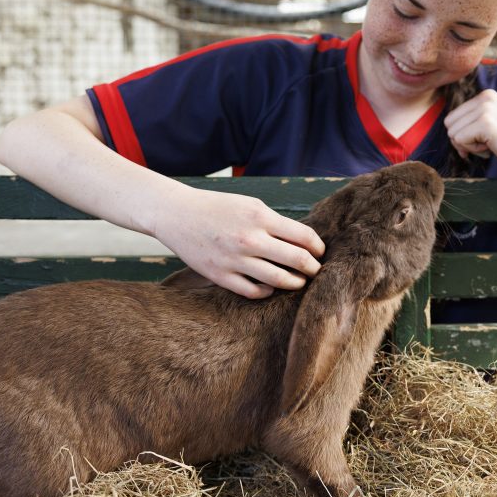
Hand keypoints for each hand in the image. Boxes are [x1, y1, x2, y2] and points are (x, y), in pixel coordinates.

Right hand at [153, 187, 324, 298]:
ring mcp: (235, 260)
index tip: (320, 252)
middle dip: (313, 268)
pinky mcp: (221, 276)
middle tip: (316, 270)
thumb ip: (275, 223)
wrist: (177, 214)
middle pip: (297, 260)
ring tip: (299, 281)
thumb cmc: (218, 207)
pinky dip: (268, 290)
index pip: (304, 237)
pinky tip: (271, 285)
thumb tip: (304, 242)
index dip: (318, 247)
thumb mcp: (250, 205)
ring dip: (295, 283)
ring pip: (279, 280)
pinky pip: (254, 291)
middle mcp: (250, 239)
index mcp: (260, 217)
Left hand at [443, 89, 496, 177]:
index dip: (462, 135)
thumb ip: (469, 121)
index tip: (484, 139)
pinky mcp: (486, 123)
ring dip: (470, 146)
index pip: (452, 117)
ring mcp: (486, 109)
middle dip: (463, 141)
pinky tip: (493, 147)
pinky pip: (460, 141)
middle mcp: (485, 97)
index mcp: (485, 95)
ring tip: (492, 144)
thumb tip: (446, 128)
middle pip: (449, 125)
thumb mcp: (488, 123)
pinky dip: (474, 150)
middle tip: (487, 143)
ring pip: (453, 134)